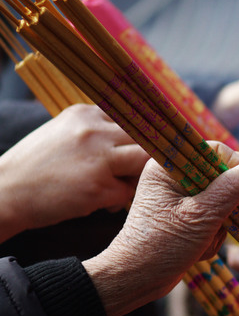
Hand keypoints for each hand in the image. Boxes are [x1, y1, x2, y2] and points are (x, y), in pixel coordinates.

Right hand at [0, 104, 149, 242]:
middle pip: (146, 137)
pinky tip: (98, 201)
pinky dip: (118, 200)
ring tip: (117, 184)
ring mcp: (98, 158)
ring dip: (136, 176)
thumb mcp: (66, 133)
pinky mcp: (99, 187)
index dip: (144, 133)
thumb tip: (142, 137)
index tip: (144, 146)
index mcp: (86, 113)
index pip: (135, 115)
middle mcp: (94, 130)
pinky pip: (128, 192)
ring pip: (145, 162)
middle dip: (145, 155)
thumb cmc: (39, 166)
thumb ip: (98, 130)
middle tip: (130, 170)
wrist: (5, 192)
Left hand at [83, 142, 238, 315]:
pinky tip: (201, 248)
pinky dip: (215, 234)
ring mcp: (181, 197)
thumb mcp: (202, 216)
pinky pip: (215, 217)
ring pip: (223, 200)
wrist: (136, 280)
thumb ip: (233, 188)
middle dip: (233, 201)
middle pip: (223, 176)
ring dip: (223, 223)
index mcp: (170, 166)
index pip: (219, 153)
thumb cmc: (161, 246)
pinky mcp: (186, 217)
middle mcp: (174, 176)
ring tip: (206, 240)